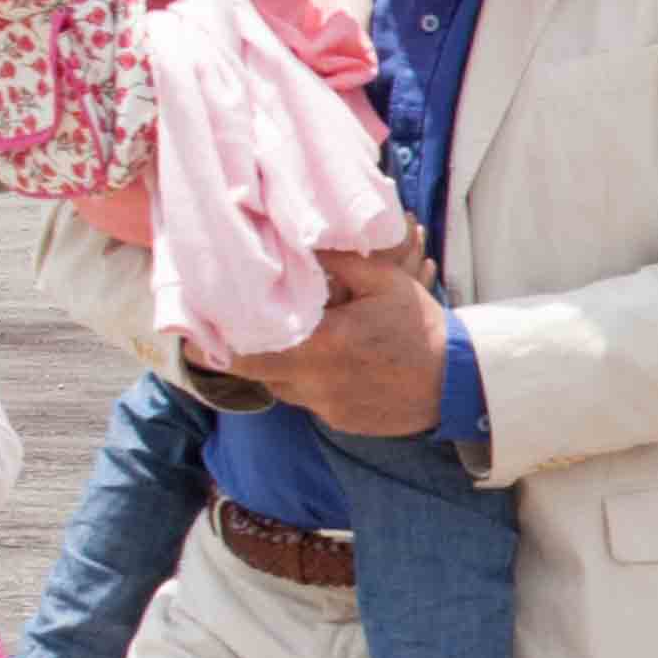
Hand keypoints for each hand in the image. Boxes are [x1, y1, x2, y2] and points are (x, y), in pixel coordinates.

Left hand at [224, 244, 448, 436]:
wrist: (458, 381)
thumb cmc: (420, 326)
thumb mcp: (385, 280)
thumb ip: (338, 259)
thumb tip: (298, 236)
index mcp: (325, 343)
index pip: (252, 349)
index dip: (219, 344)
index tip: (199, 333)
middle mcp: (318, 381)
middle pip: (256, 372)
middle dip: (241, 354)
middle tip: (228, 337)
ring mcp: (327, 406)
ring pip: (280, 387)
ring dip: (278, 366)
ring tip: (292, 343)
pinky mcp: (339, 421)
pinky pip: (308, 401)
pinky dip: (308, 383)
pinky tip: (331, 365)